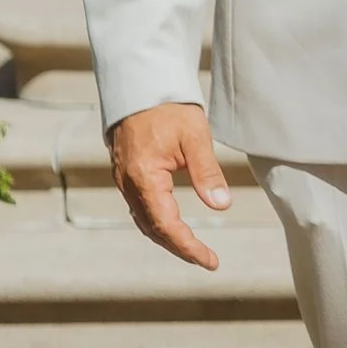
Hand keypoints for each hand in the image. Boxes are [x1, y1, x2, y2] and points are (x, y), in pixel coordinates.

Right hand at [109, 103, 233, 271]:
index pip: (166, 225)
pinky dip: (158, 223)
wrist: (141, 86)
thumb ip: (207, 173)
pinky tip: (173, 227)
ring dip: (168, 238)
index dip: (188, 247)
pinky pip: (140, 208)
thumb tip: (222, 205)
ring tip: (194, 250)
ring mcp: (124, 180)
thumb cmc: (168, 108)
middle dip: (180, 248)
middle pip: (153, 229)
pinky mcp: (127, 175)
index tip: (210, 260)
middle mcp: (129, 184)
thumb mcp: (195, 137)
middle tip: (207, 260)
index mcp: (144, 177)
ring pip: (145, 221)